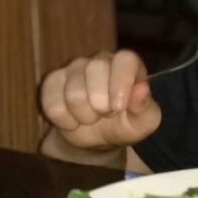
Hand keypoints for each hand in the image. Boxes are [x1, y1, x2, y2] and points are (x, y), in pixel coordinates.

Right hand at [40, 50, 160, 149]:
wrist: (98, 138)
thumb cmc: (126, 124)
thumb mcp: (143, 122)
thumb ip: (145, 106)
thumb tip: (142, 89)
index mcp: (127, 65)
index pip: (125, 59)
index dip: (121, 83)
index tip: (118, 108)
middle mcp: (101, 60)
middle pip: (95, 70)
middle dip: (101, 104)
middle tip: (107, 114)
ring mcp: (74, 69)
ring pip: (73, 92)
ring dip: (84, 115)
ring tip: (92, 118)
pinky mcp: (53, 82)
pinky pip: (52, 102)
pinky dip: (64, 120)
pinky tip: (73, 121)